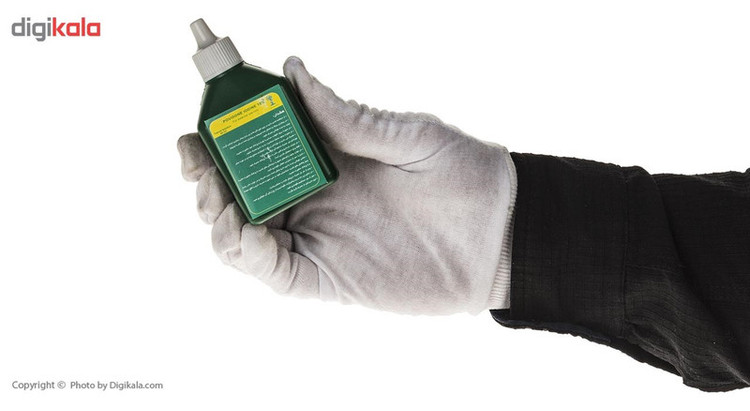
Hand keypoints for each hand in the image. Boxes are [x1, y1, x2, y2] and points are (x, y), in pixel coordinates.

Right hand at [178, 57, 515, 314]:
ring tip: (219, 201)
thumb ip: (347, 116)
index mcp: (324, 159)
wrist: (501, 231)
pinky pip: (274, 272)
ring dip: (217, 218)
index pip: (255, 149)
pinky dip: (248, 256)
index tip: (197, 131)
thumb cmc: (463, 173)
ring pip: (242, 236)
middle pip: (237, 193)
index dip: (218, 142)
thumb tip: (295, 71)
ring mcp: (317, 239)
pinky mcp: (327, 277)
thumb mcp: (406, 135)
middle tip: (201, 168)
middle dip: (206, 180)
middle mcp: (311, 199)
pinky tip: (247, 232)